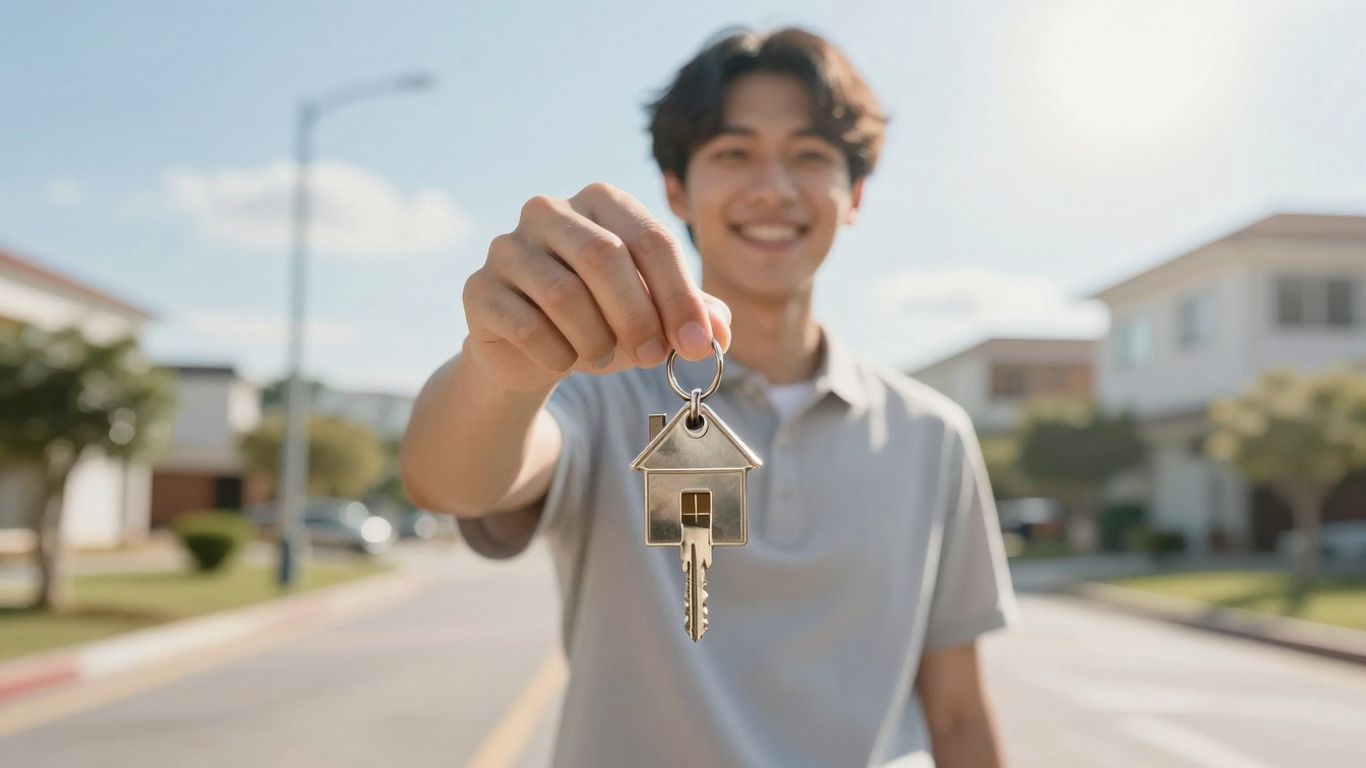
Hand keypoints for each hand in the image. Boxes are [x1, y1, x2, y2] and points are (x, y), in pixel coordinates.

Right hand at [461, 182, 731, 391]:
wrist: (532, 351)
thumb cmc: (602, 319)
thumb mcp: (654, 315)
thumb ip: (693, 315)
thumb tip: (721, 331)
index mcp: (601, 201)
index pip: (650, 238)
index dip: (679, 295)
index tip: (698, 344)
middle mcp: (548, 210)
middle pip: (603, 255)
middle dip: (637, 315)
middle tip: (652, 357)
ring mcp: (507, 246)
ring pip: (562, 294)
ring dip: (594, 339)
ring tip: (602, 357)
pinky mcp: (479, 288)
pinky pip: (524, 325)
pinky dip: (555, 354)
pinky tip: (562, 360)